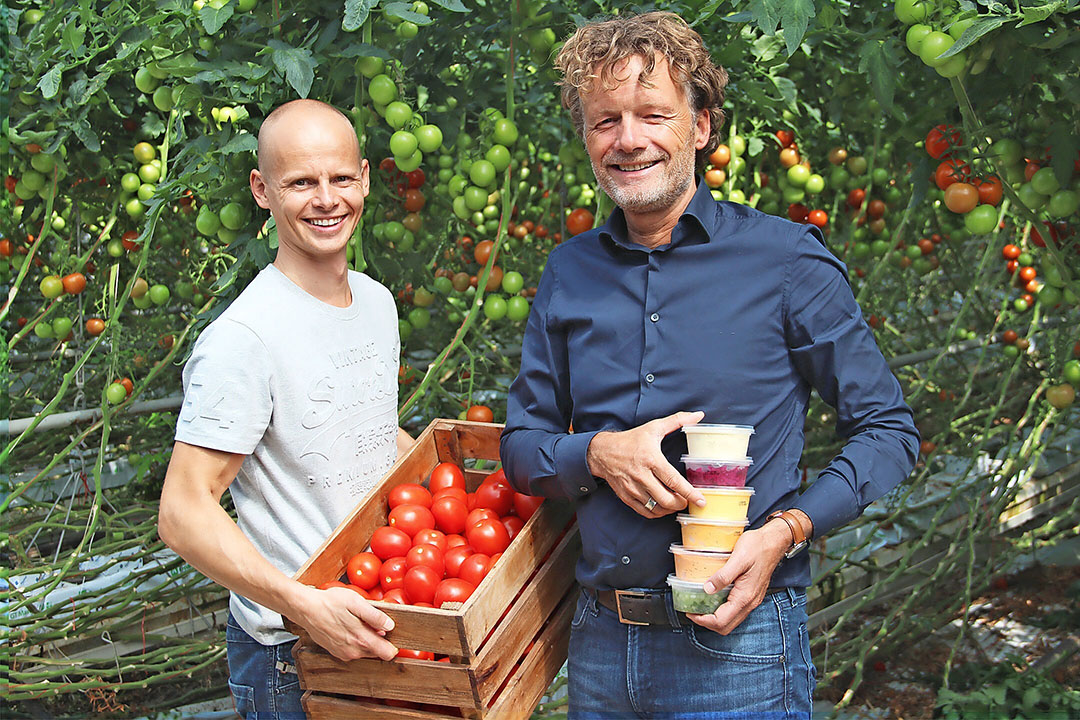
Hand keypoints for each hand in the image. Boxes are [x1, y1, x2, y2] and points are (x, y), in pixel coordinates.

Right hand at [294, 585, 397, 660]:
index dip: (394, 645)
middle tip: (374, 623)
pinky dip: (356, 642)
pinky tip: (350, 628)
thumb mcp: (356, 602)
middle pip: (377, 652)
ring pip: (366, 651)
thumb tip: (390, 626)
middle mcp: (353, 652)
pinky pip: (354, 651)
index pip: (388, 654)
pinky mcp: (336, 652)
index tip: (394, 635)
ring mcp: (344, 654)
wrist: (306, 609)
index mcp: (361, 640)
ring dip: (367, 640)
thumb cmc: (330, 602)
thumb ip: (374, 616)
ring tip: (359, 623)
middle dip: (380, 640)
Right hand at [586, 411, 705, 517]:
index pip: (674, 480)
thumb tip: (698, 415)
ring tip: (676, 502)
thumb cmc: (630, 440)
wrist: (602, 452)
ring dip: (670, 509)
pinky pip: (645, 512)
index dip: (689, 493)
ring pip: (657, 508)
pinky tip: (663, 506)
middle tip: (688, 500)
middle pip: (666, 499)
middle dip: (682, 503)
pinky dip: (657, 513)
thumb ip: (677, 421)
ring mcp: (633, 488)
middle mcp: (642, 476)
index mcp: (651, 459)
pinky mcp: (626, 497)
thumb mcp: (653, 428)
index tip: (701, 500)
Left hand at [685, 519, 790, 633]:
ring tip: (700, 606)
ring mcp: (752, 600)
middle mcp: (750, 602)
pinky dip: (722, 611)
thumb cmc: (758, 547)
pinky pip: (735, 611)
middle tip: (692, 611)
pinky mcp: (751, 595)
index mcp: (745, 596)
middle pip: (726, 626)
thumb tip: (707, 589)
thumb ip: (723, 576)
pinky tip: (713, 599)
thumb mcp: (738, 558)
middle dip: (707, 623)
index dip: (703, 620)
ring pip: (731, 620)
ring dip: (714, 618)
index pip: (721, 621)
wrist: (775, 542)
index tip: (690, 612)